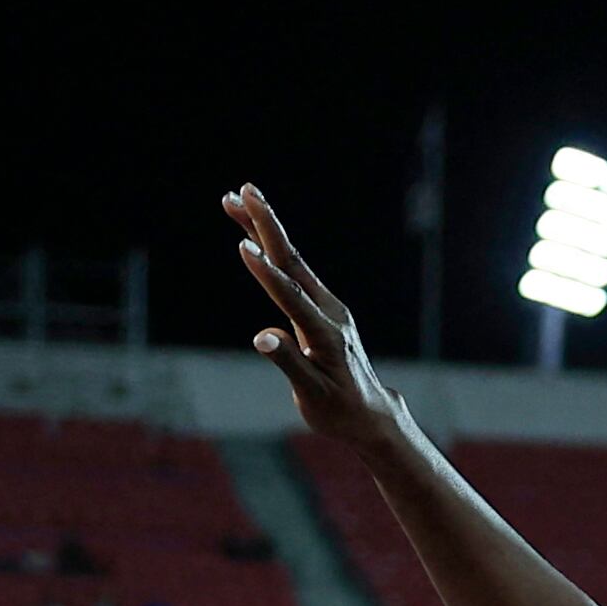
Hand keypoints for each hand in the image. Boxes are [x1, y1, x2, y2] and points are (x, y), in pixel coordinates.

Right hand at [225, 185, 406, 453]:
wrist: (368, 413)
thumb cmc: (338, 411)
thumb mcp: (312, 396)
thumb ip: (289, 363)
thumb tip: (263, 338)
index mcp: (325, 334)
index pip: (291, 296)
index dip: (266, 273)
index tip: (243, 246)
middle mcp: (329, 311)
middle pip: (292, 261)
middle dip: (266, 225)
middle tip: (242, 192)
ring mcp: (327, 305)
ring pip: (291, 260)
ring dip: (265, 227)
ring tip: (238, 198)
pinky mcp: (322, 306)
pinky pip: (294, 270)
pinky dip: (273, 248)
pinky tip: (256, 233)